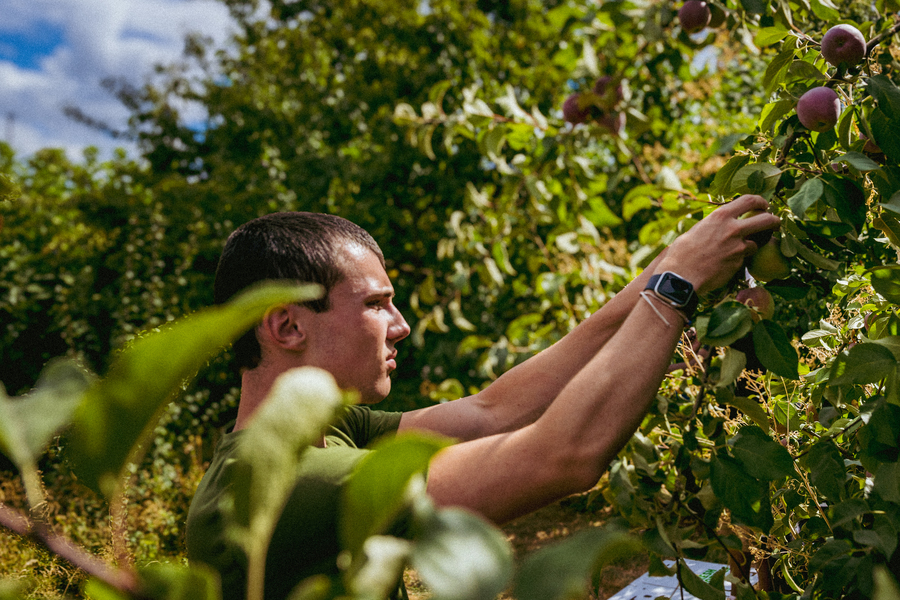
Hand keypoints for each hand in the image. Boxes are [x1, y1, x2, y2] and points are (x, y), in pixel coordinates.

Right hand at [655, 195, 779, 295]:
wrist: (681, 276)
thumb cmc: (681, 253)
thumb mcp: (696, 231)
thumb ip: (713, 225)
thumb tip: (718, 225)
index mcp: (720, 216)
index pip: (749, 200)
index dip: (760, 201)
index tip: (763, 206)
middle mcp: (733, 229)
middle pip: (766, 219)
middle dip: (774, 221)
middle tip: (775, 224)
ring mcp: (738, 247)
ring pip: (756, 243)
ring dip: (751, 246)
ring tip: (739, 252)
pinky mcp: (739, 263)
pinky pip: (745, 259)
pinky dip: (739, 261)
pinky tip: (726, 264)